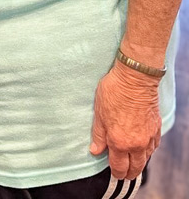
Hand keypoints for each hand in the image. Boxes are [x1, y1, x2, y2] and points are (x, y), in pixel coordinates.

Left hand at [90, 61, 161, 179]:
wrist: (135, 79)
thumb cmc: (114, 93)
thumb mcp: (99, 113)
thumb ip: (99, 135)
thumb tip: (96, 151)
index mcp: (119, 142)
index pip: (119, 167)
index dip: (116, 172)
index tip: (114, 172)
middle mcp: (136, 144)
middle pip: (135, 168)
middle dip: (128, 172)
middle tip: (124, 172)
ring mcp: (148, 137)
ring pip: (146, 159)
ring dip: (139, 162)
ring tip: (132, 161)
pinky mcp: (156, 128)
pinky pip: (154, 147)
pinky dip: (148, 151)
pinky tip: (143, 147)